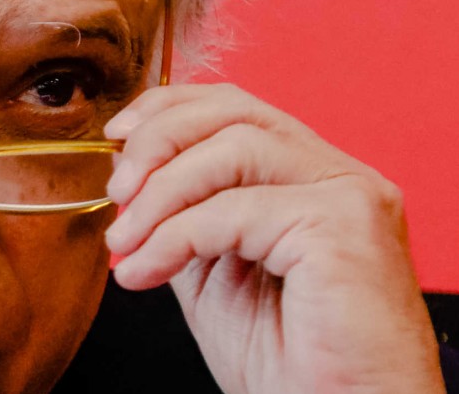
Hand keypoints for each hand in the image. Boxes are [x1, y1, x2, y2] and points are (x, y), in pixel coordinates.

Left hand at [103, 84, 444, 393]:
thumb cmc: (286, 358)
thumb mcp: (210, 271)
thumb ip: (181, 216)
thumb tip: (127, 174)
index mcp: (308, 175)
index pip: (234, 106)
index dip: (167, 108)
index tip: (115, 137)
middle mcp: (337, 173)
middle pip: (233, 112)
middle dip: (157, 142)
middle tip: (115, 192)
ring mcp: (348, 194)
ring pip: (233, 150)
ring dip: (160, 194)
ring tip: (125, 242)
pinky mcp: (346, 225)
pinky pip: (237, 210)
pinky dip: (176, 237)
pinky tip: (146, 272)